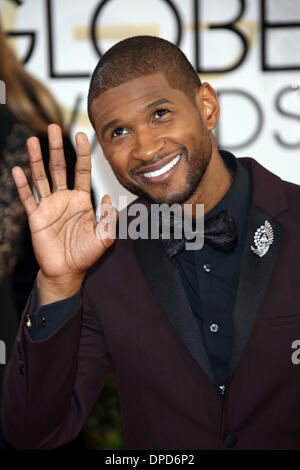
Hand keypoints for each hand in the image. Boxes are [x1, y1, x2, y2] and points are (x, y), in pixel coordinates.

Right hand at [11, 124, 117, 283]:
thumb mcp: (104, 237)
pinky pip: (28, 198)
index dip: (81, 154)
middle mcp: (64, 199)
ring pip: (42, 178)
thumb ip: (109, 218)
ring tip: (33, 140)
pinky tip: (18, 170)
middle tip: (53, 127)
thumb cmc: (86, 254)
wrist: (67, 271)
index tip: (81, 135)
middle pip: (59, 168)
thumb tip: (111, 197)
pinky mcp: (36, 217)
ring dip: (36, 160)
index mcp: (82, 201)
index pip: (82, 172)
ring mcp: (49, 206)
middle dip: (57, 148)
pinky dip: (22, 185)